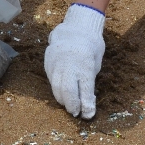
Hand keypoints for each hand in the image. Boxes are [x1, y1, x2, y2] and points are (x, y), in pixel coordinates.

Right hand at [44, 3, 104, 117]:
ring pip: (57, 88)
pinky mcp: (48, 63)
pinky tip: (62, 93)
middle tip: (76, 113)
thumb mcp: (95, 63)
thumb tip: (87, 101)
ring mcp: (56, 63)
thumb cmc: (90, 47)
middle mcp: (69, 65)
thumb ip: (89, 81)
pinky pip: (52, 81)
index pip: (85, 90)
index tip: (88, 115)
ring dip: (63, 100)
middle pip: (67, 92)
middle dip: (72, 106)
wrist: (75, 29)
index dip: (86, 105)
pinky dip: (57, 89)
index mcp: (85, 64)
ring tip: (69, 105)